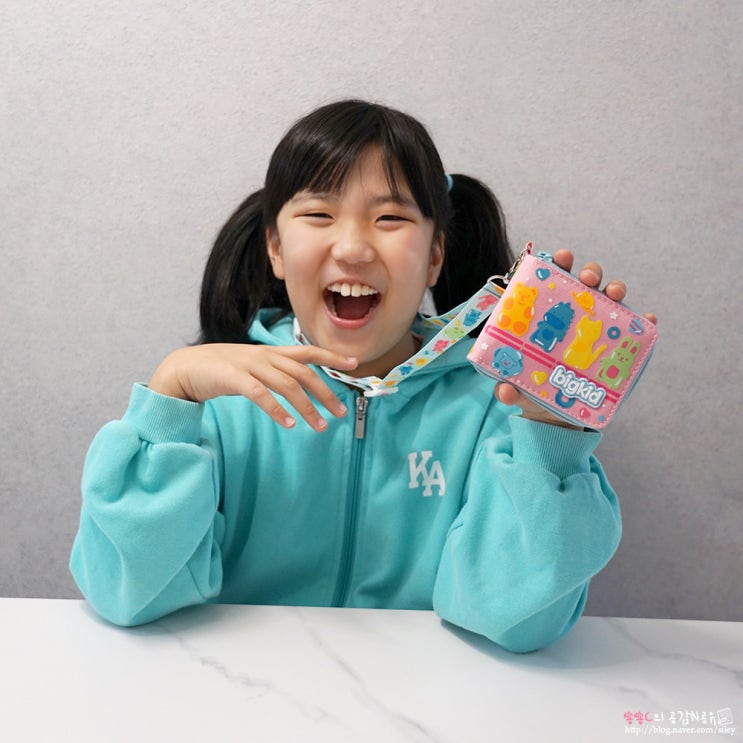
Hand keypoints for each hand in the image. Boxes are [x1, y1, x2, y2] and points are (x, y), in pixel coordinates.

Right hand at [149, 344, 357, 431]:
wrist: (184, 368)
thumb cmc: (222, 371)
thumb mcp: (254, 368)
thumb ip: (275, 373)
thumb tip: (299, 387)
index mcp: (271, 353)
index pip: (308, 351)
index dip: (332, 355)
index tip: (355, 363)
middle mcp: (264, 356)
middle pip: (303, 373)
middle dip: (325, 393)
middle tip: (341, 413)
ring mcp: (249, 365)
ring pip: (286, 385)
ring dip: (306, 407)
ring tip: (320, 427)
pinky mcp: (233, 378)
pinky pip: (260, 394)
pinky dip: (276, 409)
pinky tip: (288, 424)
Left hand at [495, 249, 657, 426]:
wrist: (555, 410)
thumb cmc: (531, 384)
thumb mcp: (516, 386)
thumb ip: (507, 388)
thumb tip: (505, 392)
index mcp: (546, 312)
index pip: (553, 280)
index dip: (558, 263)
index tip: (562, 257)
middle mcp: (574, 313)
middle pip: (585, 283)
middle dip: (590, 273)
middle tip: (588, 280)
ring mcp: (596, 326)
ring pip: (609, 298)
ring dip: (614, 289)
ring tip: (615, 294)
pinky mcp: (614, 343)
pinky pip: (633, 328)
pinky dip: (641, 320)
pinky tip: (647, 318)